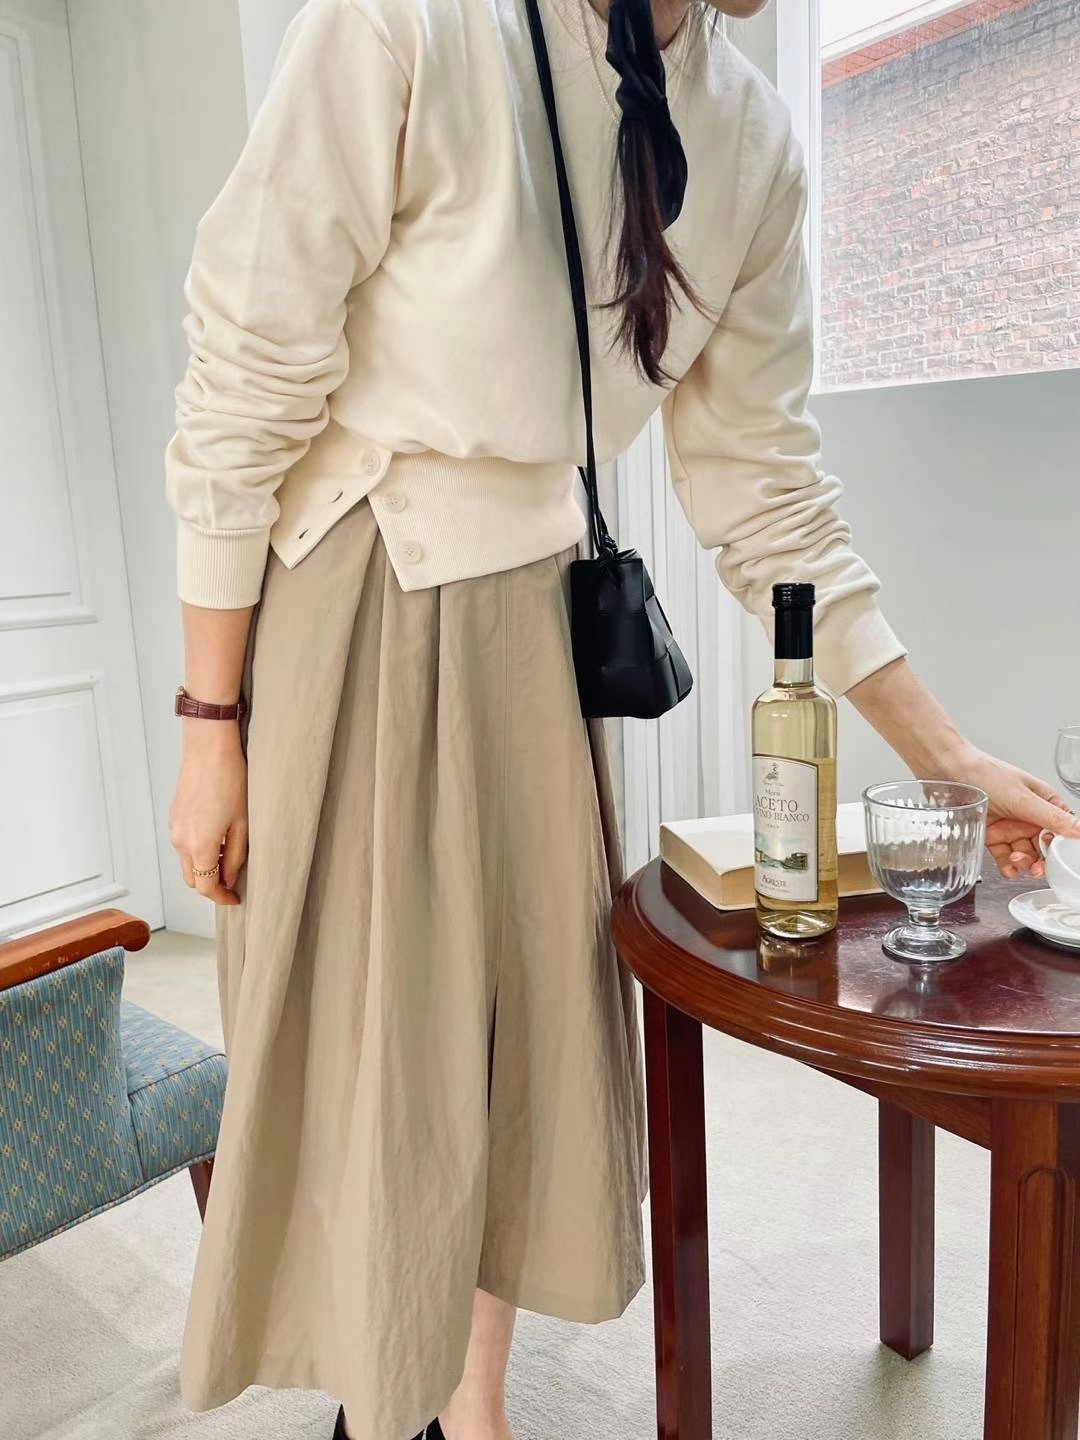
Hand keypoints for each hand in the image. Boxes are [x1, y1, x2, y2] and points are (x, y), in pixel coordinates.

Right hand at [169, 722, 247, 905]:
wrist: (208, 749)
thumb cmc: (231, 781)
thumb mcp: (242, 824)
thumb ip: (235, 856)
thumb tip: (230, 879)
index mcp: (200, 846)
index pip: (206, 888)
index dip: (222, 898)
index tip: (236, 899)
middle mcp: (180, 842)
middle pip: (192, 880)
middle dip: (211, 886)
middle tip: (233, 882)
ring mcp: (174, 829)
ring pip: (186, 863)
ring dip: (204, 868)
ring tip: (228, 858)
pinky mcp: (173, 817)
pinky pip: (183, 846)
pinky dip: (197, 852)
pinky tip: (216, 840)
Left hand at [942, 744, 1079, 880]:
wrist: (944, 769)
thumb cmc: (983, 773)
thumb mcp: (1022, 798)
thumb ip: (1051, 817)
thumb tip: (1079, 830)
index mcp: (1043, 801)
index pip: (1062, 829)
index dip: (1060, 846)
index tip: (1056, 859)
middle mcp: (1027, 814)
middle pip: (1043, 846)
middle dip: (1042, 860)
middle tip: (1036, 869)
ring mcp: (1009, 824)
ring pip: (1024, 852)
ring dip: (1024, 863)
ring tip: (1017, 863)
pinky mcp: (990, 833)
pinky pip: (1003, 855)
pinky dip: (1007, 864)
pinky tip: (1008, 869)